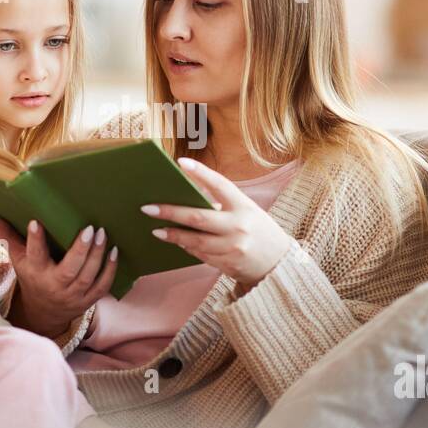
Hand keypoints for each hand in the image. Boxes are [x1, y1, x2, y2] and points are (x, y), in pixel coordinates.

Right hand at [0, 216, 117, 337]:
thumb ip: (7, 236)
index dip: (35, 240)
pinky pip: (102, 286)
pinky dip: (110, 270)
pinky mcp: (88, 300)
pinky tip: (114, 252)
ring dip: (97, 256)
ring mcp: (73, 295)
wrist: (44, 313)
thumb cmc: (32, 277)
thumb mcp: (18, 259)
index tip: (37, 222)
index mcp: (36, 272)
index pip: (34, 255)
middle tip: (90, 228)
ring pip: (88, 277)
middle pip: (69, 270)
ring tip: (103, 234)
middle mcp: (54, 285)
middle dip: (80, 250)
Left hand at [140, 157, 294, 294]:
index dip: (201, 173)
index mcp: (244, 206)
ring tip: (156, 229)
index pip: (220, 185)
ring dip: (173, 234)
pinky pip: (200, 254)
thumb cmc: (258, 231)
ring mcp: (232, 247)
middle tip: (148, 208)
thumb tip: (187, 198)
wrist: (278, 264)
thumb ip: (223, 204)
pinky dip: (187, 247)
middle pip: (198, 217)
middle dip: (171, 212)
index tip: (181, 163)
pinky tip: (176, 241)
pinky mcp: (227, 263)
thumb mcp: (247, 212)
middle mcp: (238, 226)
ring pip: (195, 240)